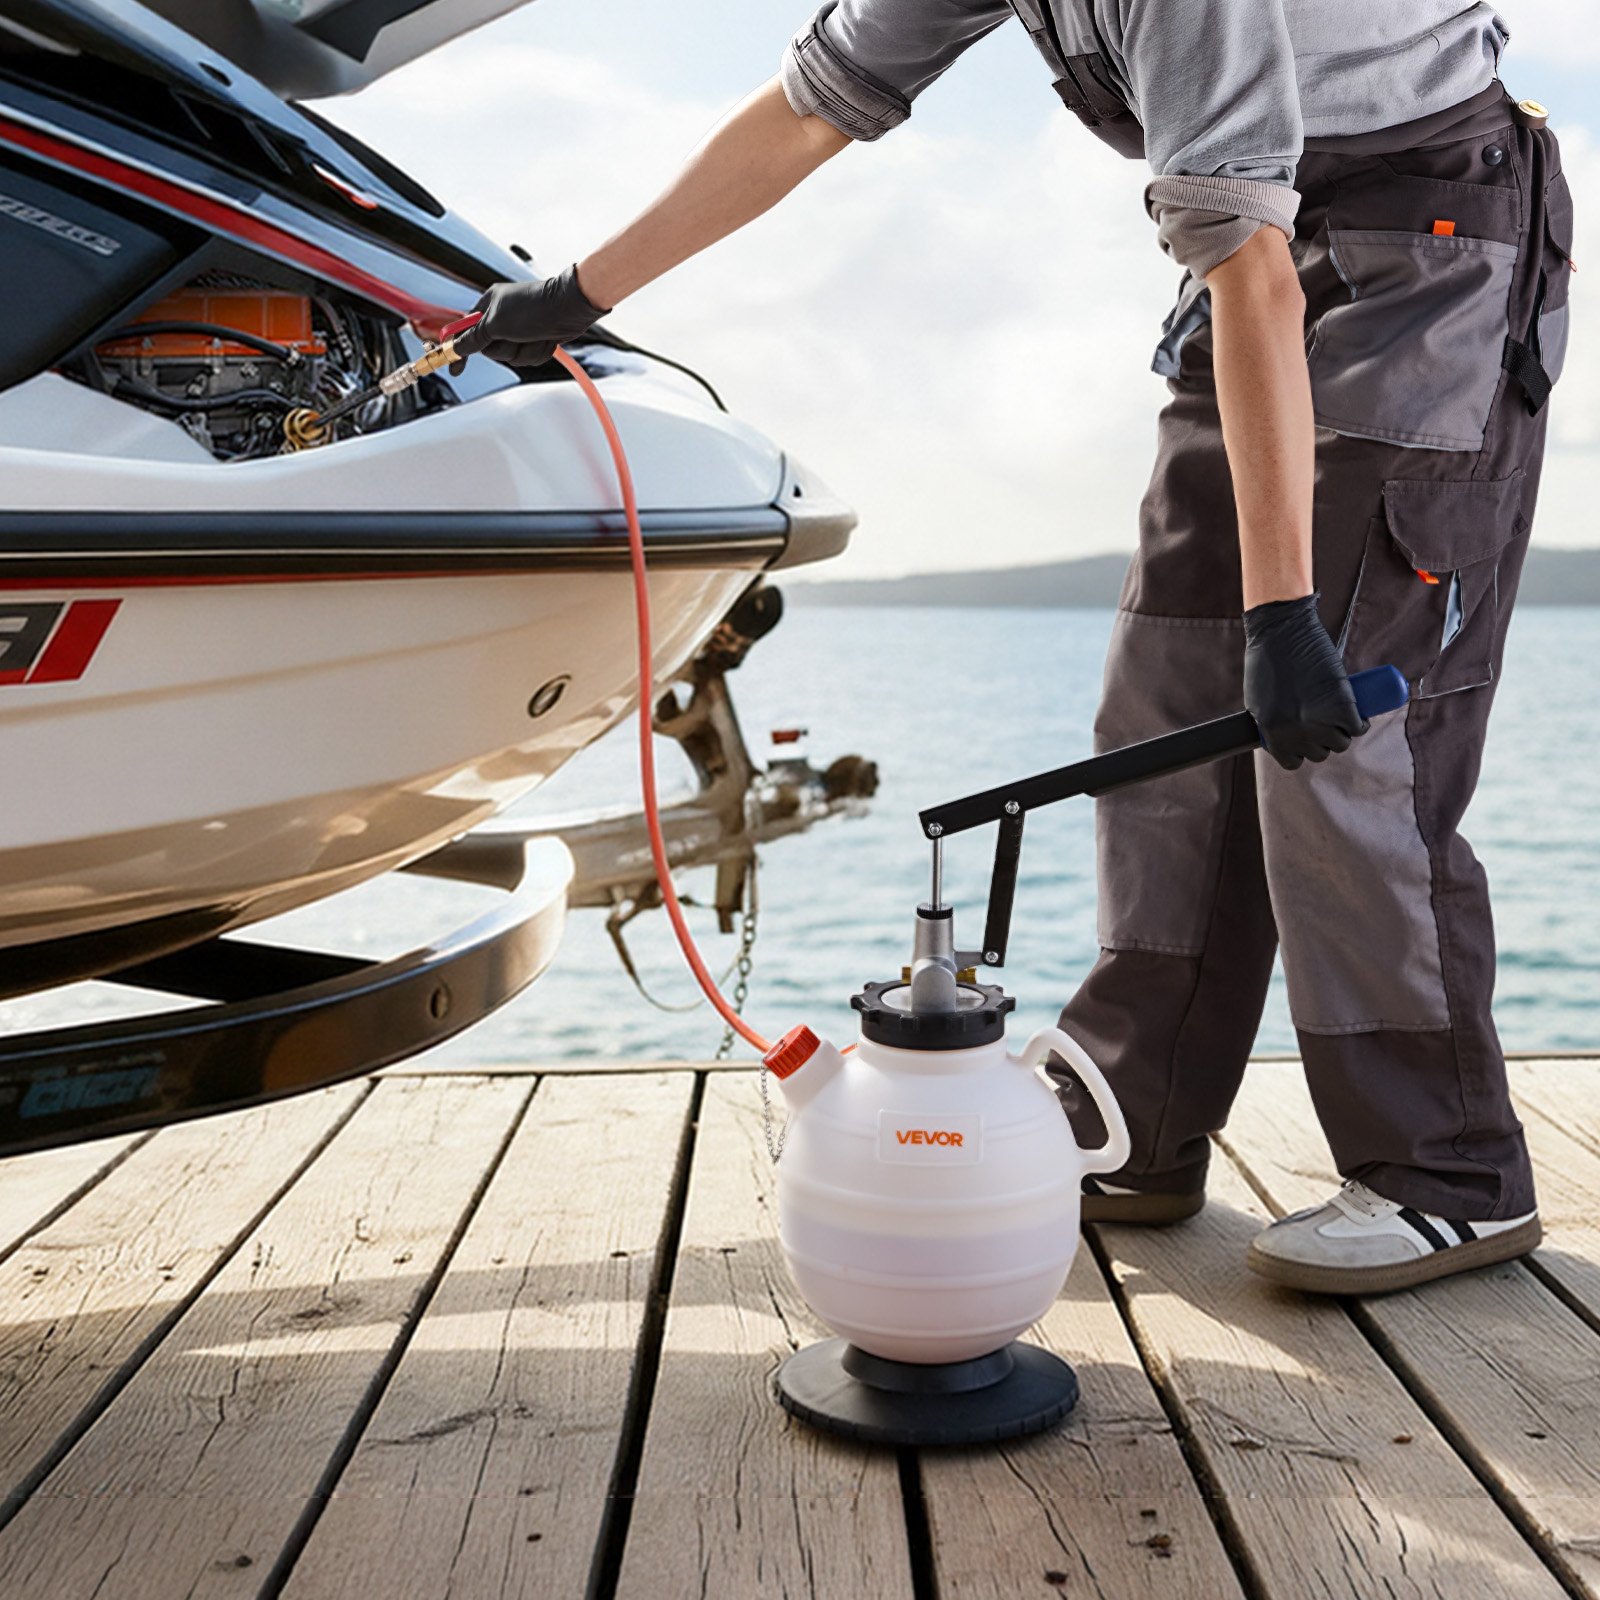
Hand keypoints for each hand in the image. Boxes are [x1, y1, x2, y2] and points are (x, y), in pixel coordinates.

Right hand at [452, 264, 608, 369]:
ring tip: (534, 336)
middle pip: (491, 349)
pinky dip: (537, 352)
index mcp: (489, 305)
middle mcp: (502, 316)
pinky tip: (545, 339)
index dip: (459, 349)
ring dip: (524, 351)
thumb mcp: (496, 324)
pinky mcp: (535, 337)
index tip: (453, 368)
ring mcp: (520, 329)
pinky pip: (529, 356)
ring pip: (512, 356)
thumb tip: (457, 348)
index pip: (466, 331)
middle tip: (515, 336)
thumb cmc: (535, 308)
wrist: (570, 308)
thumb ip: (474, 339)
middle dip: (506, 349)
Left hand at [1243, 592, 1367, 769]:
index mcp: (1271, 733)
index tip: (1306, 738)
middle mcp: (1295, 733)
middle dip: (1323, 739)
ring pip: (1340, 742)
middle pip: (1319, 753)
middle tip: (1324, 719)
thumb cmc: (1266, 660)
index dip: (1301, 750)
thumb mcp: (1258, 702)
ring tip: (1339, 713)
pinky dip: (1361, 721)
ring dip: (1343, 731)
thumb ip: (1270, 724)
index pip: (1292, 761)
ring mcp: (1319, 722)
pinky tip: (1358, 712)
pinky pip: (1358, 727)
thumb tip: (1286, 738)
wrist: (1282, 630)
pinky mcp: (1341, 706)